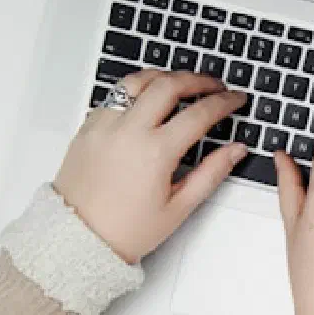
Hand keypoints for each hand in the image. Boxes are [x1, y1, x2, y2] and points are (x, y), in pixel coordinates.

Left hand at [53, 70, 248, 262]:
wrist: (78, 238)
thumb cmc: (125, 229)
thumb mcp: (179, 207)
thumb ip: (212, 173)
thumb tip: (235, 151)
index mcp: (155, 152)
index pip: (199, 113)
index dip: (224, 102)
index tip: (235, 99)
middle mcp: (128, 131)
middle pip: (169, 84)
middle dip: (198, 80)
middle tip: (215, 85)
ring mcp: (104, 125)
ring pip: (138, 80)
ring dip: (165, 76)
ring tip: (181, 82)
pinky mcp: (88, 127)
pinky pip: (115, 95)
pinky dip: (136, 89)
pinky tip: (148, 99)